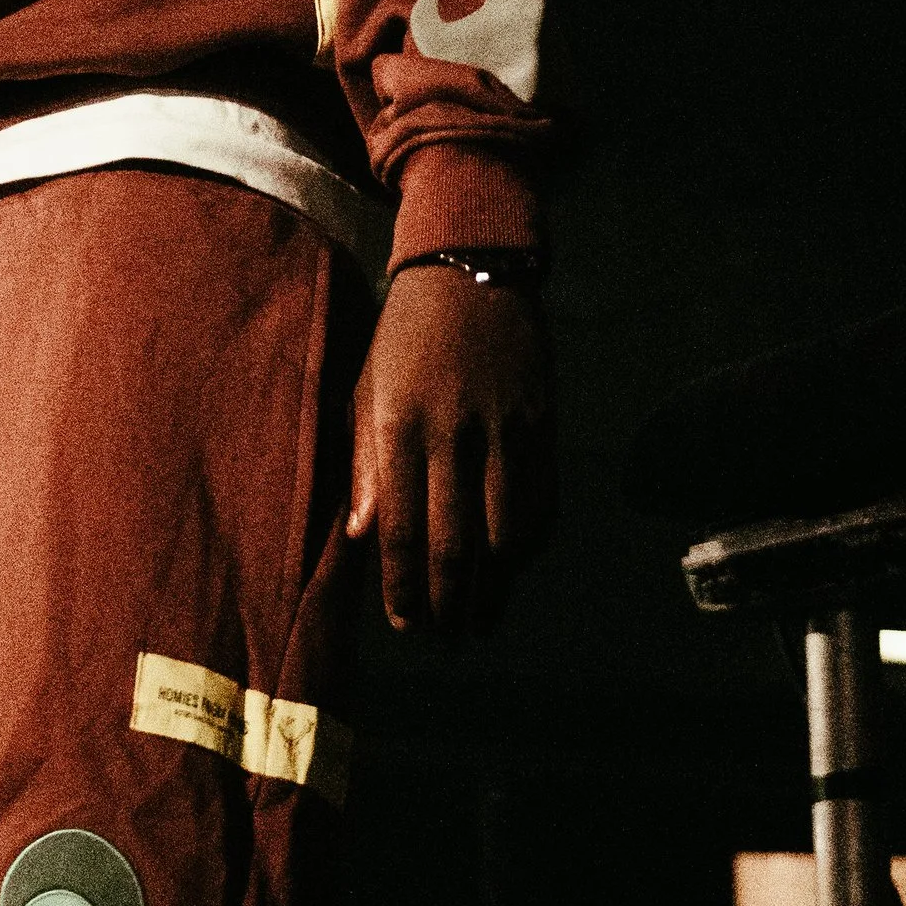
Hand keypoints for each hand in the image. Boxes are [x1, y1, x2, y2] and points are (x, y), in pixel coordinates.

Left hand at [347, 264, 552, 632]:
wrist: (470, 265)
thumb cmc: (404, 331)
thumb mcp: (367, 385)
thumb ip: (365, 461)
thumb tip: (362, 536)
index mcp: (398, 423)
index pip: (400, 528)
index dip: (402, 587)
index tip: (405, 624)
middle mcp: (453, 432)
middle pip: (453, 545)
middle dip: (448, 604)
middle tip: (444, 640)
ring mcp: (504, 430)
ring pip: (505, 537)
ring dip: (494, 590)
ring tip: (481, 620)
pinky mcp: (543, 424)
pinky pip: (542, 504)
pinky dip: (529, 546)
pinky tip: (514, 567)